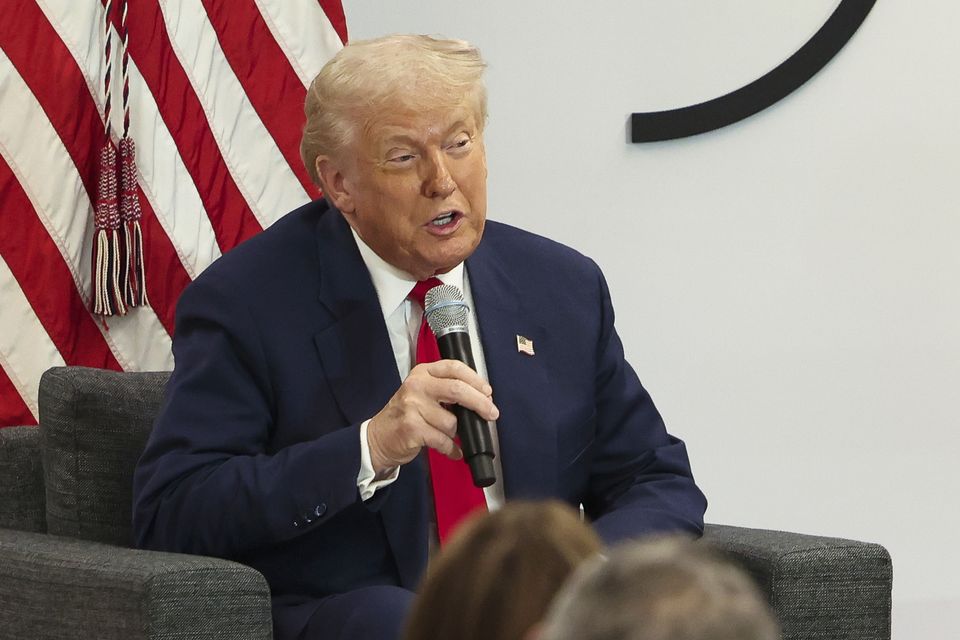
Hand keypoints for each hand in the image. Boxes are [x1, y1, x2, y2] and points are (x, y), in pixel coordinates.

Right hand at [367, 360, 498, 473]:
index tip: (488, 391)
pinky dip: (452, 449)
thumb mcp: (422, 393)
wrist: (378, 437)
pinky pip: (443, 440)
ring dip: (457, 433)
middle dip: (480, 403)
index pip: (454, 367)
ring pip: (452, 421)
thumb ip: (447, 390)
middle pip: (457, 390)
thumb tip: (482, 398)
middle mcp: (416, 386)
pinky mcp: (411, 428)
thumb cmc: (405, 415)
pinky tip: (452, 450)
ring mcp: (412, 407)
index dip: (475, 379)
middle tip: (492, 413)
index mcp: (422, 373)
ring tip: (450, 435)